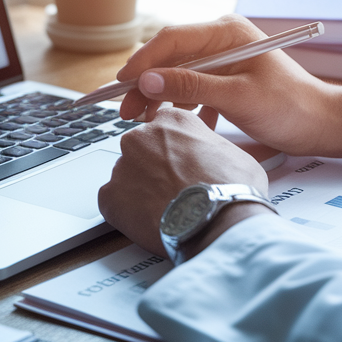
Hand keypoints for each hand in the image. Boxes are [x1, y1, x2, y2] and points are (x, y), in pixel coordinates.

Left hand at [98, 107, 271, 255]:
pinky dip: (127, 211)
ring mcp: (122, 166)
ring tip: (165, 209)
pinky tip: (149, 220)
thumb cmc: (230, 187)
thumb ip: (208, 144)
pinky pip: (113, 202)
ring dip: (141, 190)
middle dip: (154, 168)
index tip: (182, 163)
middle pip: (141, 150)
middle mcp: (140, 137)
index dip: (175, 149)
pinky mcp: (109, 196)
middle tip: (174, 189)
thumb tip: (208, 150)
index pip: (163, 127)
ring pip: (127, 176)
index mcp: (170, 120)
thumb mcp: (231, 151)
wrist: (216, 221)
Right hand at [116, 15, 341, 158]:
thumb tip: (148, 82)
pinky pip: (193, 90)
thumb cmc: (289, 107)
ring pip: (178, 76)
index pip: (171, 39)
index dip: (142, 62)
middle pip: (170, 58)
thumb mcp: (237, 97)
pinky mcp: (225, 80)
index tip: (121, 86)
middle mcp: (221, 40)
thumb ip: (191, 87)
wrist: (322, 124)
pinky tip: (180, 128)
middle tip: (126, 112)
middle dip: (146, 84)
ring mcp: (223, 60)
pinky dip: (182, 108)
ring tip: (144, 122)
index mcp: (226, 32)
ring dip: (161, 99)